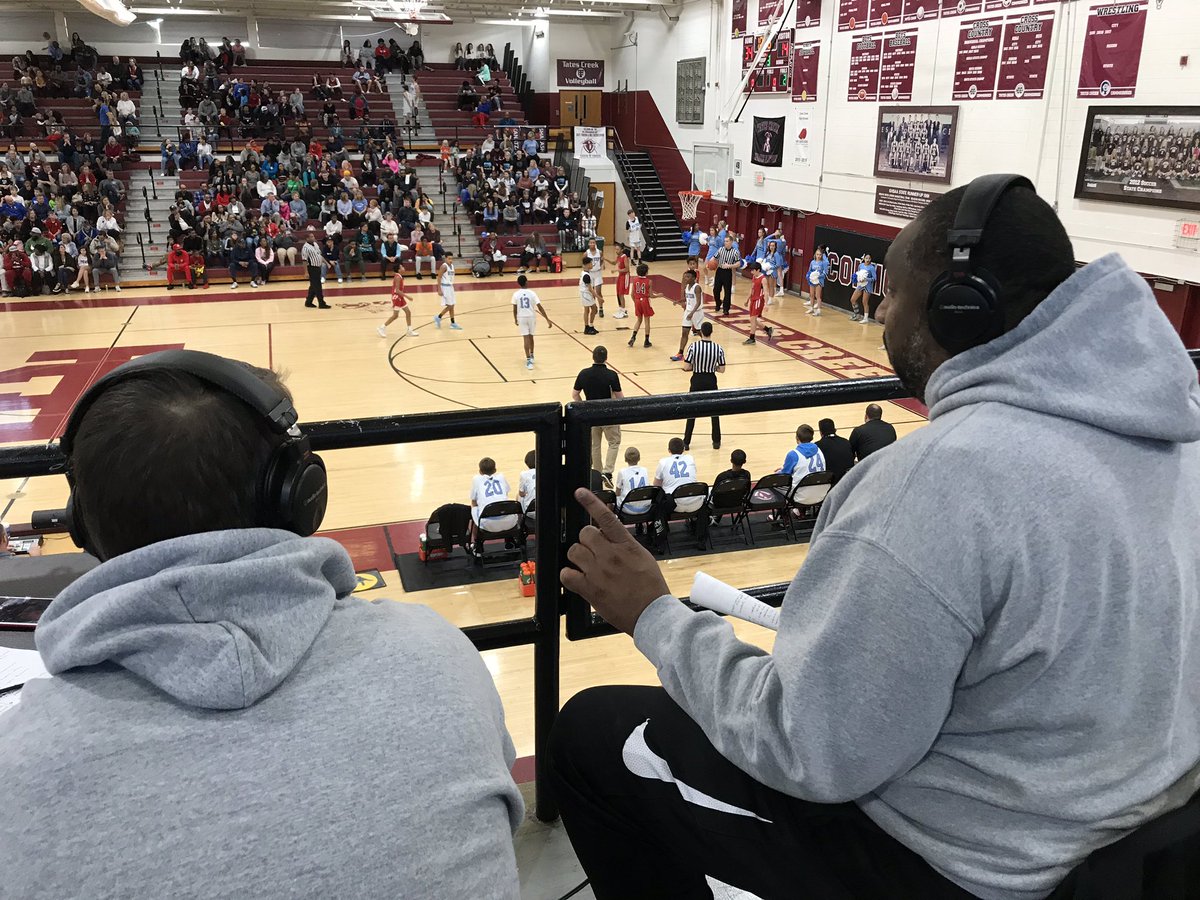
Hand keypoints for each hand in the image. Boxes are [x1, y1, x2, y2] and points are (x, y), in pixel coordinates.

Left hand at [562, 488, 669, 634]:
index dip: (590, 502)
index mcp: (626, 545)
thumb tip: (609, 535)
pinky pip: (567, 574)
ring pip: (574, 551)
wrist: (651, 613)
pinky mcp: (589, 589)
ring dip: (578, 557)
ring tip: (588, 566)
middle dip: (587, 541)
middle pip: (585, 534)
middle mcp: (610, 555)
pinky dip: (569, 575)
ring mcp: (598, 572)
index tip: (579, 493)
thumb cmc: (650, 587)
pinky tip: (577, 578)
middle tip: (594, 552)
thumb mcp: (643, 557)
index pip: (605, 518)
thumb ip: (624, 544)